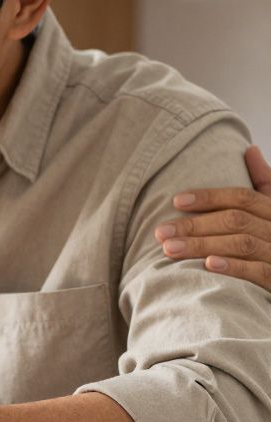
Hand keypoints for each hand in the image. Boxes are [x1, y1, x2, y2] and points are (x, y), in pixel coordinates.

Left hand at [155, 145, 270, 290]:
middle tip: (160, 232)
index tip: (175, 201)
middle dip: (195, 225)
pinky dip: (234, 267)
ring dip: (203, 245)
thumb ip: (265, 183)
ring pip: (243, 244)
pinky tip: (208, 265)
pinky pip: (260, 271)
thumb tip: (250, 150)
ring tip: (169, 249)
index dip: (209, 197)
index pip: (243, 197)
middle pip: (236, 220)